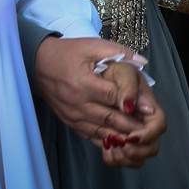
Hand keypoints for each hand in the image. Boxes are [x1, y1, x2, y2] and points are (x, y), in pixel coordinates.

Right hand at [33, 36, 148, 141]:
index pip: (112, 97)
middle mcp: (77, 103)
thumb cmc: (68, 52)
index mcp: (83, 83)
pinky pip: (90, 136)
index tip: (150, 110)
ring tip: (140, 139)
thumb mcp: (92, 45)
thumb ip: (118, 52)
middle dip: (131, 125)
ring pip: (101, 131)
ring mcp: (72, 116)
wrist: (37, 64)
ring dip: (121, 137)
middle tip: (150, 129)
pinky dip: (106, 140)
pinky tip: (121, 142)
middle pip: (109, 118)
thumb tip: (142, 62)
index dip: (132, 103)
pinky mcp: (70, 122)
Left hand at [95, 63, 166, 169]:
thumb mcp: (120, 71)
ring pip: (138, 157)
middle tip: (119, 146)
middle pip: (152, 146)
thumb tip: (130, 107)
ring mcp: (131, 133)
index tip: (130, 137)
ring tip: (110, 148)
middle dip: (137, 152)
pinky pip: (122, 159)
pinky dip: (114, 159)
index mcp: (148, 104)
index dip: (148, 134)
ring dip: (125, 158)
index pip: (159, 125)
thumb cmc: (109, 69)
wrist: (91, 72)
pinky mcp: (118, 140)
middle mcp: (143, 122)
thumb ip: (127, 87)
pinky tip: (105, 149)